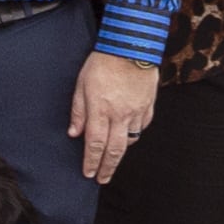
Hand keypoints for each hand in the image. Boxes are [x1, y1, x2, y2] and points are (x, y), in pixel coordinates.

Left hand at [70, 51, 158, 183]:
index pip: (95, 144)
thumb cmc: (103, 62)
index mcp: (101, 110)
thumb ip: (78, 111)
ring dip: (121, 151)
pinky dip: (135, 133)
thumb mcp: (81, 84)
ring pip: (130, 140)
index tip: (88, 173)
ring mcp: (137, 111)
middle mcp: (120, 115)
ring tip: (113, 157)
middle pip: (114, 150)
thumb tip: (74, 133)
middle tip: (102, 178)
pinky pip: (143, 126)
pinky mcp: (149, 104)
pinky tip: (129, 134)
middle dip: (107, 168)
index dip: (91, 162)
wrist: (131, 45)